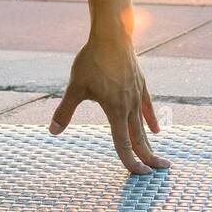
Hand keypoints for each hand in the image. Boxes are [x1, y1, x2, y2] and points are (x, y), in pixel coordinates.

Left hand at [49, 35, 170, 174]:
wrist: (112, 35)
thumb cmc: (92, 60)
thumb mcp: (75, 87)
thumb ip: (65, 111)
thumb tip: (52, 131)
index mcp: (115, 110)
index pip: (123, 144)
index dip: (130, 162)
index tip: (139, 176)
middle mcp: (129, 106)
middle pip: (139, 139)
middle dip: (148, 158)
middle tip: (159, 173)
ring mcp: (137, 95)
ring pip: (144, 126)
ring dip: (150, 143)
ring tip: (158, 158)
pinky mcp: (139, 84)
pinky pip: (147, 108)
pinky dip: (151, 120)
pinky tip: (156, 130)